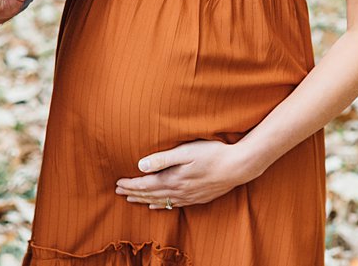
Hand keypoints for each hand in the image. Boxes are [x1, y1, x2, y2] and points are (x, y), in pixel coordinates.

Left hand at [114, 139, 259, 209]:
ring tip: (132, 199)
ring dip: (145, 200)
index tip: (118, 184)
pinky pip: (174, 205)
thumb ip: (163, 159)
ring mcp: (189, 196)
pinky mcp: (198, 197)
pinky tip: (157, 206)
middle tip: (118, 192)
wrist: (239, 166)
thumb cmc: (213, 153)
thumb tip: (140, 166)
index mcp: (173, 179)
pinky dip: (162, 205)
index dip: (130, 185)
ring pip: (161, 201)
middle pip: (150, 195)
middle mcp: (179, 191)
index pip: (145, 185)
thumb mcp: (186, 151)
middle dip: (133, 193)